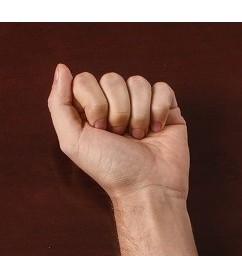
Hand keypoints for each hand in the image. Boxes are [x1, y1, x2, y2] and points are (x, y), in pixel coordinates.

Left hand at [48, 64, 189, 202]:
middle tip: (121, 136)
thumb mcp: (73, 141)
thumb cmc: (111, 169)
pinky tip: (157, 129)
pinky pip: (162, 89)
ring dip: (138, 113)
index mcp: (91, 110)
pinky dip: (159, 109)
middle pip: (112, 78)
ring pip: (138, 82)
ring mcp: (143, 107)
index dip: (93, 102)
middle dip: (117, 110)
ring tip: (140, 137)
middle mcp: (116, 105)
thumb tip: (62, 68)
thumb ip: (59, 104)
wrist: (147, 187)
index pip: (85, 80)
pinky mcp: (168, 110)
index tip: (100, 129)